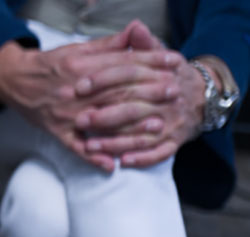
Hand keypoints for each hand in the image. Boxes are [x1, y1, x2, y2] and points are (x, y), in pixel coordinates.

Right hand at [0, 20, 182, 168]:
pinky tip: (110, 166)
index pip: (121, 65)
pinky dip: (92, 157)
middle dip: (149, 92)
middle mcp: (76, 92)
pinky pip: (75, 147)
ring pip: (102, 122)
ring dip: (130, 127)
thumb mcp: (77, 49)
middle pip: (117, 93)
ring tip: (156, 127)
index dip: (150, 63)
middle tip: (174, 92)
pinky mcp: (57, 131)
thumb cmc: (49, 65)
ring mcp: (66, 114)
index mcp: (81, 68)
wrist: (14, 80)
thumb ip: (108, 45)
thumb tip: (136, 32)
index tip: (173, 63)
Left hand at [69, 21, 205, 166]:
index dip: (104, 79)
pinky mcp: (175, 142)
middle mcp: (167, 100)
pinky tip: (122, 161)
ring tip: (90, 145)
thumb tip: (135, 28)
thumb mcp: (161, 57)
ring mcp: (172, 123)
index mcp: (161, 76)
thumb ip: (144, 46)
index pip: (130, 75)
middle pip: (134, 108)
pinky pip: (159, 153)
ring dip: (116, 142)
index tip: (80, 85)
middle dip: (105, 115)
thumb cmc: (170, 77)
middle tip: (80, 119)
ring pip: (142, 135)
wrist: (203, 99)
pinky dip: (142, 158)